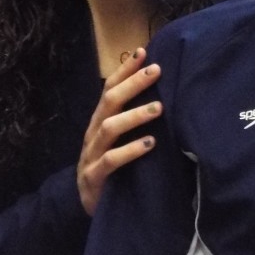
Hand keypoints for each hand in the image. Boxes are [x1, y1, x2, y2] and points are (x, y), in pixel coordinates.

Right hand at [77, 48, 161, 215]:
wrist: (87, 203)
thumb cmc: (112, 165)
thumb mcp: (122, 139)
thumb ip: (136, 119)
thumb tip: (168, 94)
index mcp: (101, 120)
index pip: (109, 89)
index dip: (125, 70)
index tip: (143, 51)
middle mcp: (93, 132)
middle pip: (109, 102)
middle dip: (132, 84)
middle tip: (156, 71)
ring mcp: (91, 154)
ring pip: (109, 128)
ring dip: (135, 115)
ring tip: (159, 108)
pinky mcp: (94, 177)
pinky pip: (111, 160)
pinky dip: (130, 151)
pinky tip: (150, 144)